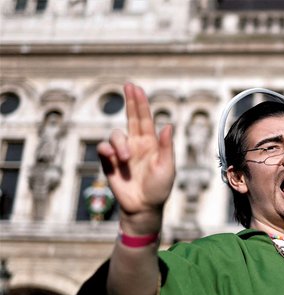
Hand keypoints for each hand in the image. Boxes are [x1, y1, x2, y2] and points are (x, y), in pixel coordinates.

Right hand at [98, 83, 174, 234]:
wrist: (144, 207)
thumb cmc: (159, 188)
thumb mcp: (167, 167)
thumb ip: (167, 147)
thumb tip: (168, 125)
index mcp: (151, 143)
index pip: (145, 119)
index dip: (140, 103)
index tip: (136, 87)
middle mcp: (136, 144)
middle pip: (131, 118)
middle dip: (130, 102)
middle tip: (128, 85)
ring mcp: (122, 153)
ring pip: (115, 135)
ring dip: (119, 143)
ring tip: (126, 158)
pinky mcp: (110, 163)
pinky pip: (103, 149)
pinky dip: (107, 150)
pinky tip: (113, 157)